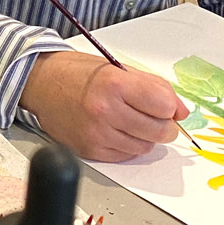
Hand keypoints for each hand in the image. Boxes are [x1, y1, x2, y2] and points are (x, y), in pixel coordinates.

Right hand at [19, 51, 186, 162]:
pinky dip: (127, 145)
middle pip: (159, 131)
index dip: (170, 106)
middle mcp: (105, 111)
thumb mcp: (118, 69)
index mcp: (115, 84)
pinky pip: (125, 155)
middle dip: (164, 125)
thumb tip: (181, 112)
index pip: (164, 105)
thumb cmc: (79, 73)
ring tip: (130, 121)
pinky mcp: (90, 150)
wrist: (42, 84)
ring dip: (145, 137)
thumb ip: (154, 88)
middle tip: (155, 117)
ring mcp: (97, 133)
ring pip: (144, 147)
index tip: (165, 105)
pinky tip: (116, 130)